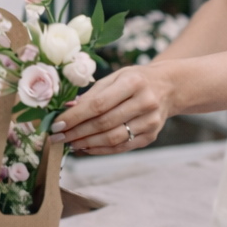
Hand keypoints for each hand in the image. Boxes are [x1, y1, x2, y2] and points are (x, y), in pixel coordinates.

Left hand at [48, 64, 170, 154]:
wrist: (169, 87)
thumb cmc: (136, 80)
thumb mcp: (115, 77)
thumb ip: (93, 93)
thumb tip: (67, 109)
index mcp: (133, 82)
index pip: (98, 104)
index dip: (75, 117)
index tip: (57, 124)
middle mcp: (145, 102)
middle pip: (104, 123)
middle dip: (77, 132)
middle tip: (58, 138)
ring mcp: (150, 121)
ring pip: (112, 139)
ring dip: (87, 143)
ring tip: (70, 143)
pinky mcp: (151, 136)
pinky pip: (122, 147)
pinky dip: (101, 149)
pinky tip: (86, 147)